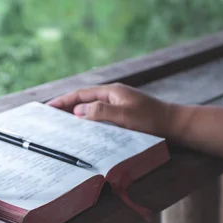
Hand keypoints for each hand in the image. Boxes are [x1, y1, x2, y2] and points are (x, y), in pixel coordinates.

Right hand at [47, 83, 177, 136]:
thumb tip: (78, 111)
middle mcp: (113, 96)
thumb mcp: (125, 116)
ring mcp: (117, 105)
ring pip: (90, 108)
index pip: (81, 94)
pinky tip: (84, 131)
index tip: (47, 108)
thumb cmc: (152, 121)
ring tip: (61, 125)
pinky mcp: (122, 115)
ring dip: (76, 115)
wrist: (175, 125)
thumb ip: (101, 112)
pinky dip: (88, 121)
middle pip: (83, 100)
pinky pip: (99, 116)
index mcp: (111, 91)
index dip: (63, 101)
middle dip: (66, 107)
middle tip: (49, 117)